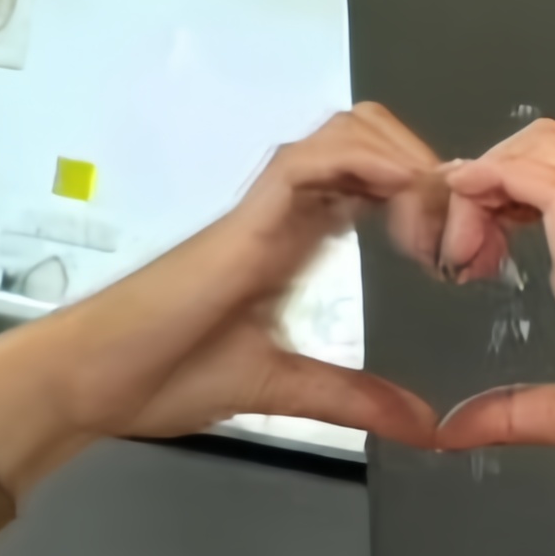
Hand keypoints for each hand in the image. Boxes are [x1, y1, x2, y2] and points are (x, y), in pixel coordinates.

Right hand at [0, 103, 457, 487]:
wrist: (95, 382)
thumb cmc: (165, 374)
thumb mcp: (286, 388)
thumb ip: (356, 400)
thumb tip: (422, 423)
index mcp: (296, 238)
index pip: (374, 175)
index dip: (428, 193)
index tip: (459, 253)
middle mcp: (284, 211)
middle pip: (369, 134)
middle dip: (429, 168)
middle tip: (457, 238)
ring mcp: (264, 209)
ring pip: (348, 132)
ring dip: (406, 164)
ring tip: (433, 232)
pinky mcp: (243, 220)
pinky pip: (310, 161)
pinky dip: (368, 169)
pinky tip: (401, 212)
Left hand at [427, 118, 554, 536]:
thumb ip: (515, 413)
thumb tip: (458, 427)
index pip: (543, 187)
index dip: (491, 200)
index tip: (462, 258)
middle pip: (541, 145)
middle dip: (481, 177)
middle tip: (456, 247)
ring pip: (540, 148)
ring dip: (482, 181)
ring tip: (461, 250)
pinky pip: (545, 178)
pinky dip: (494, 181)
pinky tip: (468, 222)